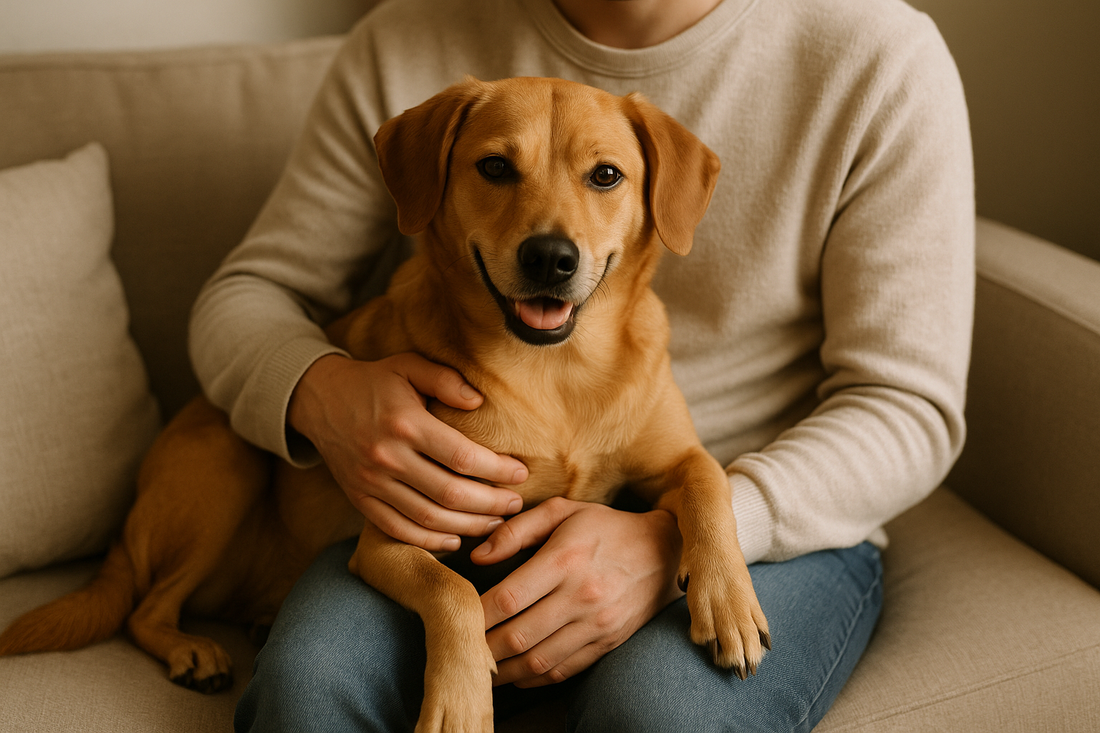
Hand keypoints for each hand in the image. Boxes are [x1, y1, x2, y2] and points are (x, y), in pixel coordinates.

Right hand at [287, 353, 527, 550]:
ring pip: (429, 518)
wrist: (319, 399)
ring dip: (469, 526)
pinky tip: (457, 538)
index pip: (462, 457)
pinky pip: (399, 529)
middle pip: (451, 494)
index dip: (498, 470)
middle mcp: (387, 457)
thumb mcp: (408, 365)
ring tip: (496, 522)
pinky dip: (430, 542)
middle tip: (516, 504)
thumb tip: (479, 402)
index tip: (520, 473)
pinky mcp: (360, 500)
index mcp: (405, 423)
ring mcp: (371, 483)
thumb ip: (445, 380)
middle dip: (492, 503)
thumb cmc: (375, 381)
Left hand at [474, 497, 682, 687]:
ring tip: (481, 666)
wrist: (665, 551)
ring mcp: (597, 624)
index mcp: (566, 559)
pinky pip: (563, 670)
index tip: (458, 616)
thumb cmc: (606, 527)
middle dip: (483, 647)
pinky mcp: (608, 643)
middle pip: (518, 635)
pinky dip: (533, 678)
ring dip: (503, 670)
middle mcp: (582, 595)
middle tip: (460, 647)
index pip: (509, 597)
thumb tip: (478, 556)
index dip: (477, 613)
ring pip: (538, 660)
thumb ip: (517, 530)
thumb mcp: (564, 511)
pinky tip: (514, 673)